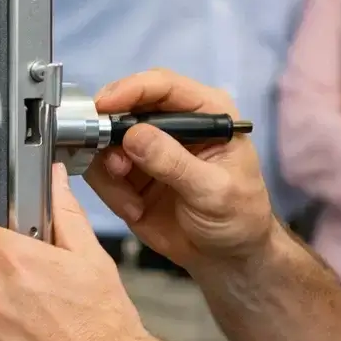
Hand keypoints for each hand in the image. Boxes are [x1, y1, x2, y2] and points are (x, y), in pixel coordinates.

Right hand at [86, 68, 275, 267]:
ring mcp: (149, 149)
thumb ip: (174, 163)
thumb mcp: (213, 190)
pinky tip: (135, 210)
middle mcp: (174, 123)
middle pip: (126, 107)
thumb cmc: (238, 215)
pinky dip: (111, 192)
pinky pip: (102, 172)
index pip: (164, 86)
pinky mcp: (131, 175)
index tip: (103, 106)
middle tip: (116, 166)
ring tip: (131, 200)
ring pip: (106, 141)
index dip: (130, 90)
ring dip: (110, 170)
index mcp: (207, 112)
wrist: (227, 255)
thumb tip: (135, 134)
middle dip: (110, 134)